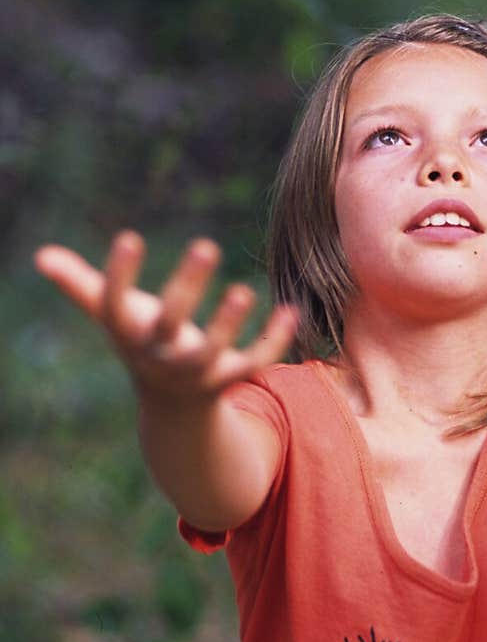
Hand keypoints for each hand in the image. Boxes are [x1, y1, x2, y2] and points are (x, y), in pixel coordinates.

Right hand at [33, 230, 298, 403]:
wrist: (173, 406)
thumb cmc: (142, 342)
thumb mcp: (114, 316)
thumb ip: (82, 285)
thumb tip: (40, 256)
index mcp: (131, 336)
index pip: (116, 307)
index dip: (119, 275)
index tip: (128, 236)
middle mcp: (162, 356)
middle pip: (171, 326)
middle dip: (187, 289)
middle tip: (206, 244)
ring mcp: (199, 372)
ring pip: (214, 353)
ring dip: (228, 324)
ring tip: (243, 289)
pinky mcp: (232, 378)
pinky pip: (256, 362)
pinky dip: (275, 340)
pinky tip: (290, 310)